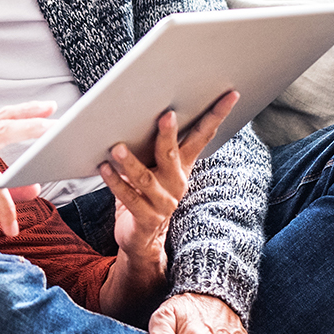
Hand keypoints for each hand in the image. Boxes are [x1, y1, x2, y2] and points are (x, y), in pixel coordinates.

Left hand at [102, 91, 239, 281]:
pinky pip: (129, 198)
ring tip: (117, 148)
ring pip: (146, 179)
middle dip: (169, 135)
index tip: (230, 94)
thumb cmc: (145, 194)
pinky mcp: (146, 218)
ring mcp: (163, 202)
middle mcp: (177, 182)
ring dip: (131, 162)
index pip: (204, 136)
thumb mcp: (154, 168)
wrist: (142, 239)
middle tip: (166, 115)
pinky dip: (115, 183)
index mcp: (182, 166)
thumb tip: (139, 108)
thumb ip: (152, 145)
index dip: (217, 115)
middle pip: (173, 154)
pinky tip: (104, 169)